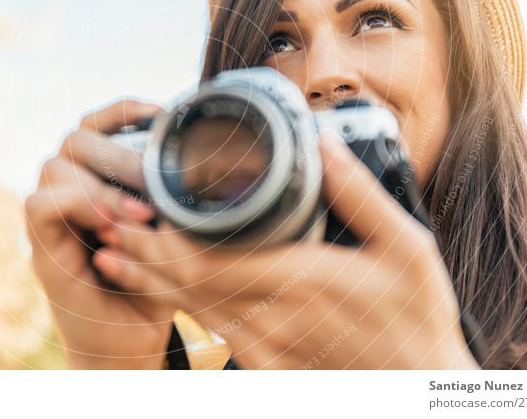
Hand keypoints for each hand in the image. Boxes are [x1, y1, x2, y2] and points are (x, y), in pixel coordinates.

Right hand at [24, 100, 172, 368]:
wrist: (130, 342)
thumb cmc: (155, 282)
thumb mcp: (175, 233)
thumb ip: (177, 198)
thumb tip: (209, 157)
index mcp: (98, 178)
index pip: (95, 125)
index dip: (123, 110)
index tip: (161, 111)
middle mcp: (70, 190)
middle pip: (75, 138)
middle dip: (117, 152)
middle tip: (153, 180)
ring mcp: (54, 218)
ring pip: (54, 166)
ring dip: (100, 183)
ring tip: (140, 211)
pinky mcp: (43, 249)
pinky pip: (38, 205)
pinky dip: (75, 205)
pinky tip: (110, 225)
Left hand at [92, 129, 478, 368]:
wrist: (419, 384)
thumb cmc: (414, 318)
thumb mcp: (404, 246)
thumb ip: (358, 194)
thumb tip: (323, 143)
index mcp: (298, 281)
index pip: (208, 260)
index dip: (161, 239)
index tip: (133, 211)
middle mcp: (271, 316)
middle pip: (188, 283)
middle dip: (141, 253)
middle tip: (107, 224)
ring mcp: (265, 345)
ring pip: (193, 309)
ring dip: (149, 281)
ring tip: (111, 255)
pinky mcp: (267, 363)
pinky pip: (212, 331)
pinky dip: (179, 306)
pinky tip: (161, 291)